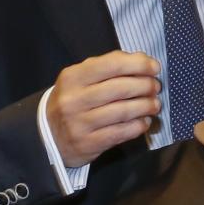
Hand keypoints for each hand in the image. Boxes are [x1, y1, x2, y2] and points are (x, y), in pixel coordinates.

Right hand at [45, 51, 160, 168]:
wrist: (47, 136)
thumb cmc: (73, 100)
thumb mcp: (81, 78)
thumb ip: (109, 66)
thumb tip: (142, 60)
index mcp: (73, 77)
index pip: (112, 65)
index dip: (138, 64)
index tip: (155, 67)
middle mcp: (74, 100)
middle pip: (120, 88)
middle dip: (145, 86)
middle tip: (156, 87)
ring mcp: (80, 124)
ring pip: (123, 111)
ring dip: (146, 106)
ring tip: (155, 104)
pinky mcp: (88, 144)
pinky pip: (121, 133)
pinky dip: (138, 126)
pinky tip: (144, 121)